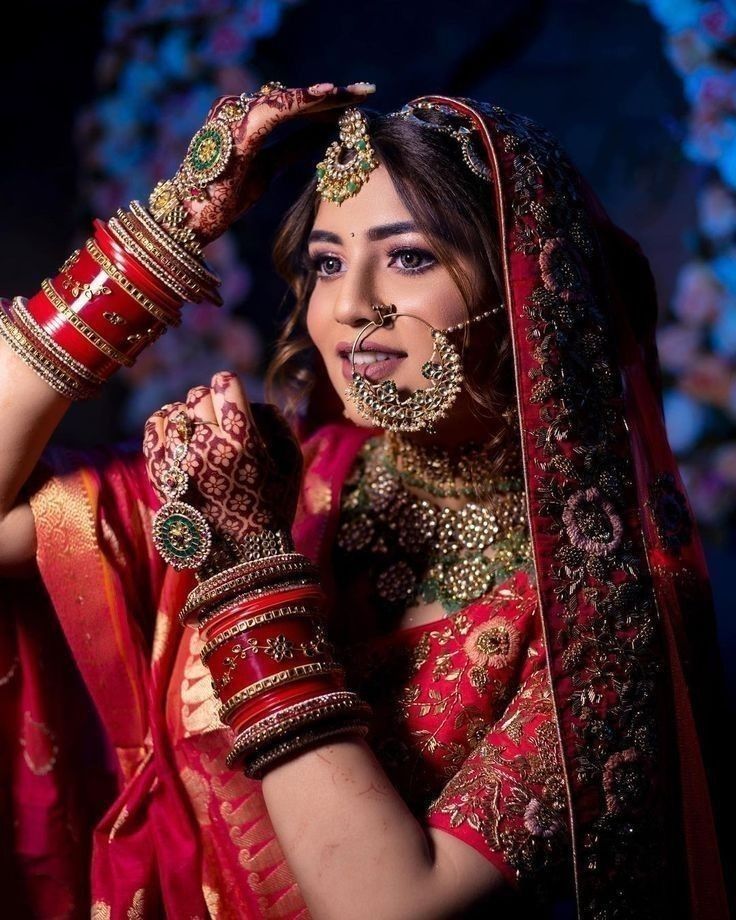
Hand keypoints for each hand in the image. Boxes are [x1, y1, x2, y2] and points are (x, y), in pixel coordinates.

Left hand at [143, 371, 302, 547]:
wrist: (242, 554)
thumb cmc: (273, 505)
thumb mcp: (290, 462)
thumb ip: (275, 422)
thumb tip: (250, 401)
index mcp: (241, 442)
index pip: (224, 385)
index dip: (229, 384)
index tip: (231, 392)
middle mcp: (206, 449)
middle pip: (198, 397)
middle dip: (211, 401)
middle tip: (218, 415)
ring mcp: (178, 463)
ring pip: (173, 412)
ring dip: (187, 414)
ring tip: (197, 426)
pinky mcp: (160, 475)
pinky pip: (153, 431)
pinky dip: (164, 424)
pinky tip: (176, 432)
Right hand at [170, 81, 376, 245]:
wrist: (193, 217)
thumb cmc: (223, 197)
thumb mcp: (266, 170)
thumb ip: (288, 150)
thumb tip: (316, 139)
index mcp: (247, 120)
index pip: (293, 107)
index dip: (326, 104)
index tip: (356, 102)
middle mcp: (240, 110)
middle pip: (295, 99)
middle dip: (332, 96)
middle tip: (366, 91)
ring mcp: (238, 116)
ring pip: (291, 100)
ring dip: (325, 96)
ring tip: (356, 93)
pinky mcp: (240, 129)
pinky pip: (278, 109)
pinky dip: (305, 101)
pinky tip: (329, 95)